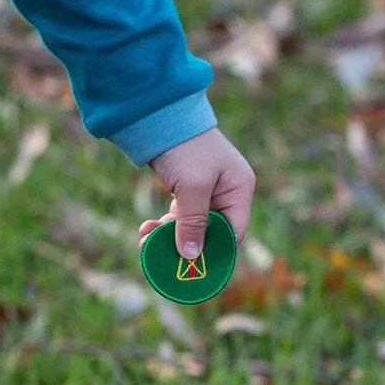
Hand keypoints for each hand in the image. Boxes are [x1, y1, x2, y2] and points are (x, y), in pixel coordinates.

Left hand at [140, 128, 254, 258]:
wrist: (157, 114)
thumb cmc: (184, 147)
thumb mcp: (192, 187)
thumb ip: (193, 221)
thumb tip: (191, 255)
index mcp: (239, 189)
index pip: (233, 232)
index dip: (215, 252)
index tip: (193, 270)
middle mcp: (226, 191)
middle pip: (211, 232)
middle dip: (186, 245)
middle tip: (161, 258)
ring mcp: (206, 190)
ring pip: (191, 225)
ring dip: (169, 236)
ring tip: (145, 240)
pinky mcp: (186, 188)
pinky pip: (179, 215)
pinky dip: (164, 224)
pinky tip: (146, 229)